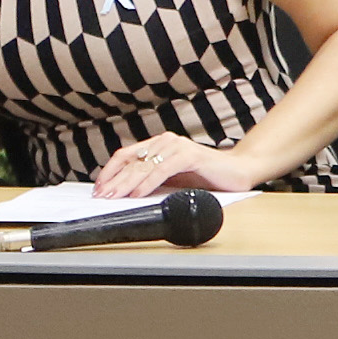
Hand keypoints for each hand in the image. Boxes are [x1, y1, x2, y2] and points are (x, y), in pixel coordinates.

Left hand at [88, 131, 268, 199]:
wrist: (238, 172)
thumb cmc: (207, 176)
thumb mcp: (172, 179)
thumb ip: (152, 180)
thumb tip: (125, 193)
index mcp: (159, 145)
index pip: (125, 156)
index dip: (109, 172)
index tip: (98, 189)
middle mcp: (165, 141)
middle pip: (132, 162)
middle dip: (113, 181)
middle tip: (101, 196)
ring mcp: (177, 147)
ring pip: (144, 166)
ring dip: (126, 184)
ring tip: (114, 197)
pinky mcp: (189, 156)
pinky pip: (162, 170)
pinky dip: (148, 183)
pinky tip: (137, 194)